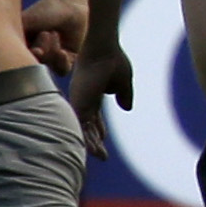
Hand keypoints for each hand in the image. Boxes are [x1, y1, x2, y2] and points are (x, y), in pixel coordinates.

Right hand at [19, 0, 89, 75]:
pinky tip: (64, 52)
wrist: (67, 3)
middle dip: (41, 51)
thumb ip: (13, 38)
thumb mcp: (25, 23)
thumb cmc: (42, 10)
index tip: (35, 49)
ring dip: (52, 53)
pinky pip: (63, 70)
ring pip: (48, 68)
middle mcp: (34, 55)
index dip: (28, 59)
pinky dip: (62, 62)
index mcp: (20, 47)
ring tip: (54, 34)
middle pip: (35, 65)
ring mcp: (50, 58)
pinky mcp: (66, 58)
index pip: (19, 63)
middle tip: (46, 33)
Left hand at [67, 40, 132, 159]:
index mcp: (93, 95)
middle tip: (102, 156)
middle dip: (95, 141)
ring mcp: (80, 102)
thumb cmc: (113, 59)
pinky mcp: (78, 103)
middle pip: (88, 126)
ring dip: (92, 144)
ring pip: (83, 129)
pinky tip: (94, 150)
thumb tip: (126, 108)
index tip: (103, 140)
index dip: (99, 130)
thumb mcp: (123, 81)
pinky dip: (88, 139)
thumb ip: (124, 94)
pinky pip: (82, 126)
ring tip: (101, 156)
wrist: (104, 49)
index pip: (94, 118)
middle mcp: (83, 100)